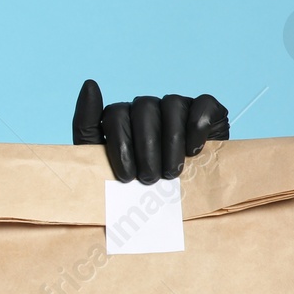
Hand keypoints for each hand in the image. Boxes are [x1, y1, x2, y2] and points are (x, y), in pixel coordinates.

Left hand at [72, 79, 228, 182]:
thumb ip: (86, 124)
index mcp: (122, 118)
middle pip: (143, 109)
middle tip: (150, 179)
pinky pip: (203, 104)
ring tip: (171, 172)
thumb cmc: (134, 189)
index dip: (121, 146)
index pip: (115, 114)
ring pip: (172, 104)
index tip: (127, 176)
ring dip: (171, 142)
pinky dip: (197, 127)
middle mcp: (148, 108)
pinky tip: (193, 151)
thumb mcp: (100, 163)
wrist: (173, 211)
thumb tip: (90, 83)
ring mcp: (178, 107)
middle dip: (146, 149)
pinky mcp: (207, 111)